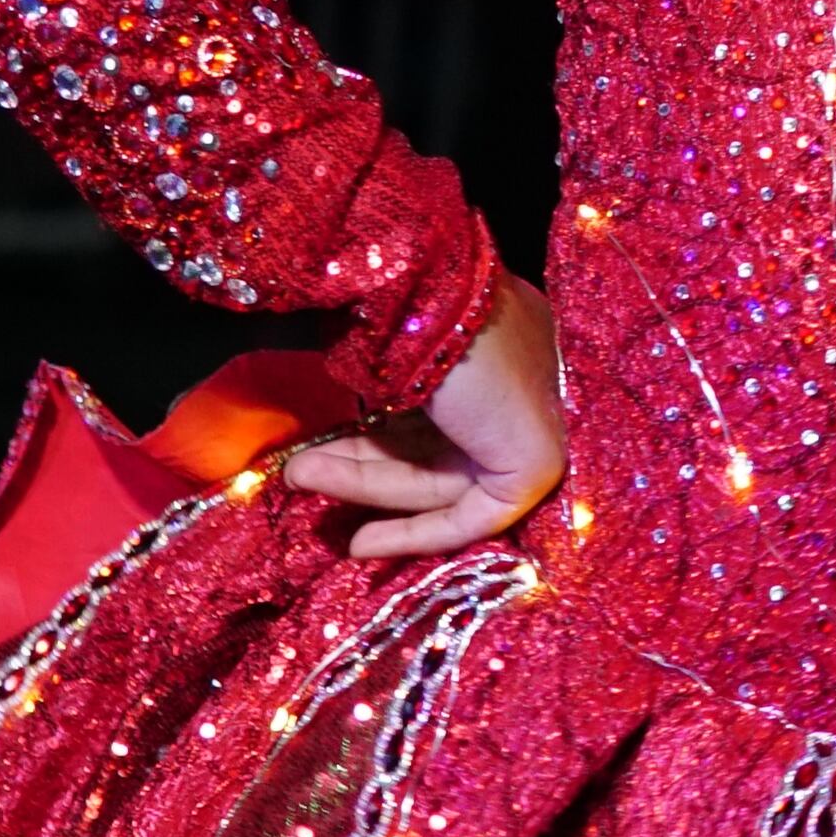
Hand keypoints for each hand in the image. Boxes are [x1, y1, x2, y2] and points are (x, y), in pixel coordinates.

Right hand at [287, 274, 565, 558]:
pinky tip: (360, 545)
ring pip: (441, 477)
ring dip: (364, 485)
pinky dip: (415, 534)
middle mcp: (524, 377)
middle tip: (299, 470)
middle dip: (362, 464)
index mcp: (501, 337)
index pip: (443, 413)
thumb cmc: (407, 303)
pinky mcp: (538, 464)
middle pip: (435, 445)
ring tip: (297, 478)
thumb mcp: (391, 346)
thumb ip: (386, 386)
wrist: (432, 291)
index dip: (385, 442)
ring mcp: (536, 421)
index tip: (328, 452)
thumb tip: (351, 419)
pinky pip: (473, 517)